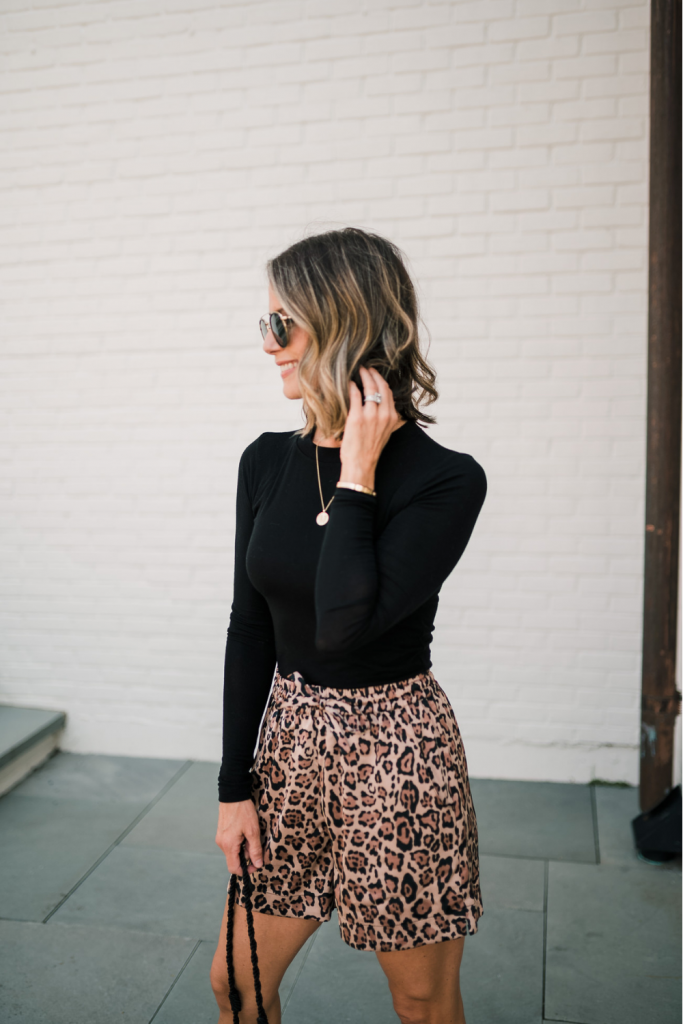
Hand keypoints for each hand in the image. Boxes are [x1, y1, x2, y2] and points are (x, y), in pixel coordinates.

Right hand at [215, 799, 262, 874]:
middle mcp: (222, 844)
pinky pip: (231, 844)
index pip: (234, 868)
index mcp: (229, 846)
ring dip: (243, 849)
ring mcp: (220, 838)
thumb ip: (255, 850)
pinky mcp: (222, 833)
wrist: (233, 794)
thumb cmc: (243, 811)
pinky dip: (239, 843)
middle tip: (256, 846)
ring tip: (251, 836)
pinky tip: (245, 833)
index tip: (256, 865)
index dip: (246, 871)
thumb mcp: (253, 831)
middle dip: (246, 857)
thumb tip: (257, 864)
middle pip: (234, 860)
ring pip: (233, 852)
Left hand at [340, 366, 401, 490]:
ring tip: (358, 371)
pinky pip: (355, 395)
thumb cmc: (370, 451)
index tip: (375, 374)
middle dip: (373, 373)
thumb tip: (386, 410)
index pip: (389, 392)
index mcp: (392, 418)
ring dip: (363, 376)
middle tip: (366, 368)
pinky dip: (351, 386)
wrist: (361, 465)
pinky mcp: (357, 418)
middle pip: (381, 386)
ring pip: (369, 387)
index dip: (381, 380)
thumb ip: (387, 420)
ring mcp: (371, 416)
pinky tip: (348, 383)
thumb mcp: (385, 434)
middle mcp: (384, 415)